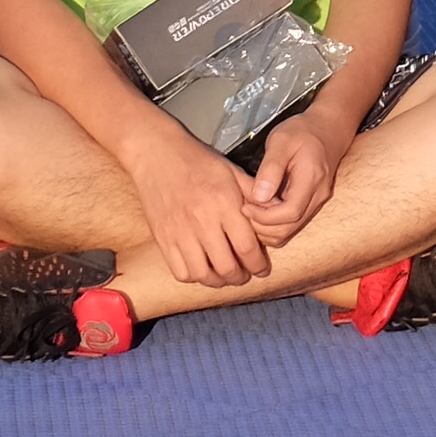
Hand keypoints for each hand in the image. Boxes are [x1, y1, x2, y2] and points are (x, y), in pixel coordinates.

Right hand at [123, 125, 274, 293]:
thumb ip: (254, 195)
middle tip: (245, 275)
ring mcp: (180, 232)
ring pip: (203, 274)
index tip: (263, 269)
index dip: (258, 265)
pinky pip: (180, 271)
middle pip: (226, 266)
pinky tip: (202, 268)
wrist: (157, 155)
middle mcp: (202, 221)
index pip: (247, 247)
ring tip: (224, 276)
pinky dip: (194, 277)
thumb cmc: (199, 162)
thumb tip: (277, 213)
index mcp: (224, 203)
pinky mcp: (163, 238)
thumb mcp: (232, 172)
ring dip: (218, 281)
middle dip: (241, 277)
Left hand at [236, 109, 344, 243]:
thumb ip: (271, 168)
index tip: (245, 206)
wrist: (328, 129)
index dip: (264, 216)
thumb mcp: (281, 141)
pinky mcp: (312, 205)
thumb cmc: (303, 131)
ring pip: (290, 231)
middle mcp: (318, 196)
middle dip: (262, 226)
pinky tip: (262, 210)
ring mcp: (317, 203)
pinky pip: (292, 225)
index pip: (289, 212)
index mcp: (312, 179)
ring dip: (267, 229)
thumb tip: (259, 197)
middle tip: (243, 210)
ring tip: (251, 210)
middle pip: (289, 228)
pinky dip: (274, 225)